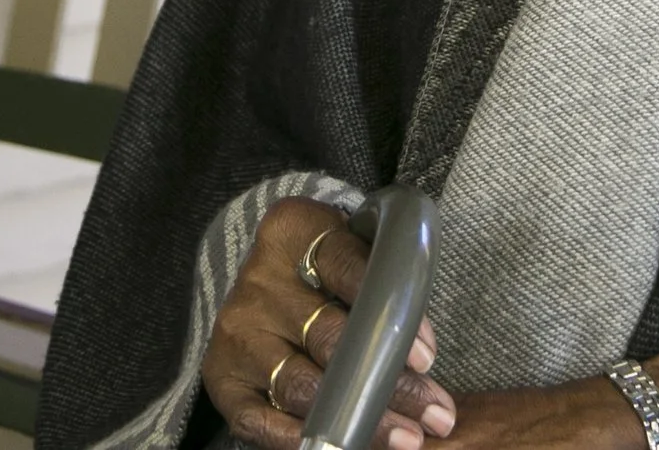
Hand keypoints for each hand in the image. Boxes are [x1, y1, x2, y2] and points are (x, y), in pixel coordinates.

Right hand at [202, 197, 456, 449]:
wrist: (262, 283)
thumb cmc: (324, 267)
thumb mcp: (350, 250)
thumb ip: (381, 284)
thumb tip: (420, 359)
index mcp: (292, 231)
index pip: (347, 268)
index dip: (390, 313)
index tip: (427, 357)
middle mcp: (257, 282)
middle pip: (330, 338)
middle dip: (390, 383)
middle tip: (435, 412)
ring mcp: (237, 333)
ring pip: (302, 386)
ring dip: (361, 419)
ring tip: (407, 437)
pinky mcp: (223, 377)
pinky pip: (260, 420)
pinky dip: (300, 440)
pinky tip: (344, 448)